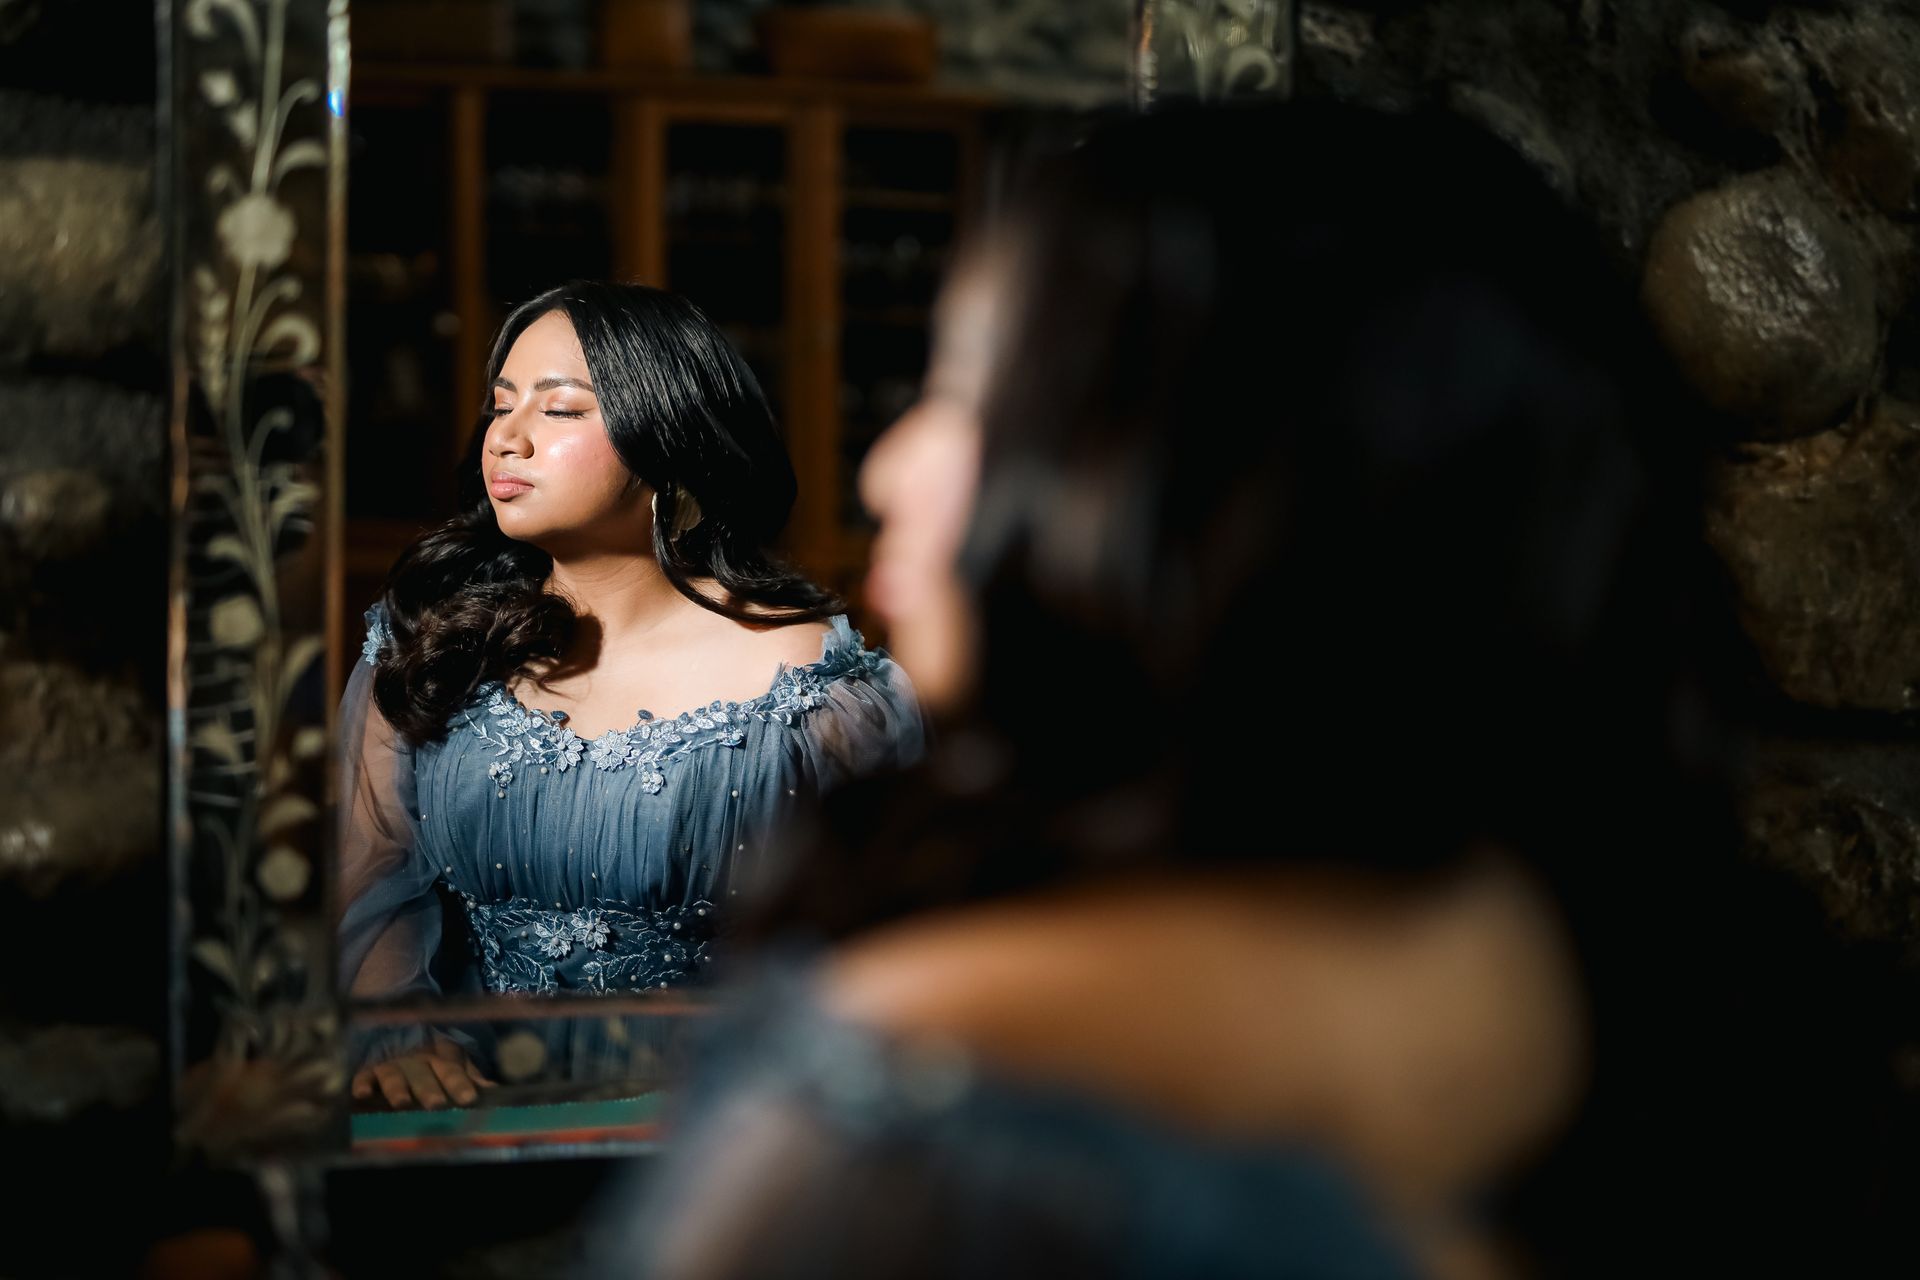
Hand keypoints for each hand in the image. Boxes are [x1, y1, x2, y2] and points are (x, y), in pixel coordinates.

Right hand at [351, 1037, 496, 1109]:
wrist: (397, 1022)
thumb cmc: (431, 1053)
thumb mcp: (454, 1059)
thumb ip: (471, 1075)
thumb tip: (494, 1090)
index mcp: (440, 1057)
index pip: (452, 1070)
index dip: (460, 1084)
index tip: (469, 1099)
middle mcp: (416, 1059)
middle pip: (423, 1074)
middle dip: (429, 1089)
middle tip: (436, 1104)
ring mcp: (391, 1063)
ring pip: (394, 1075)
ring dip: (397, 1088)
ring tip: (401, 1102)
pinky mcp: (367, 1068)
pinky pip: (362, 1075)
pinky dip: (361, 1083)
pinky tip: (362, 1094)